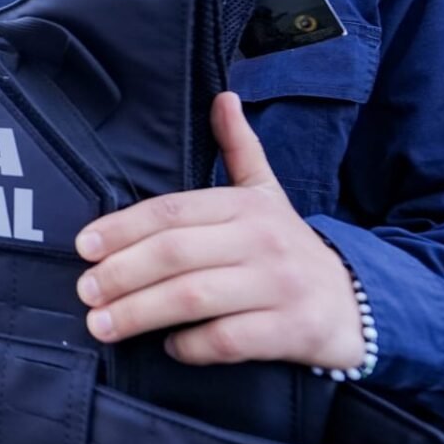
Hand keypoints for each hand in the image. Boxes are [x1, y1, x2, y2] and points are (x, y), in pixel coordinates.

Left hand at [73, 91, 366, 370]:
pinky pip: (227, 340)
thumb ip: (240, 148)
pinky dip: (190, 345)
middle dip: (121, 274)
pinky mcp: (291, 330)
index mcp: (246, 205)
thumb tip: (223, 96)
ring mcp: (278, 285)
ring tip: (102, 324)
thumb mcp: (267, 193)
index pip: (171, 211)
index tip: (84, 246)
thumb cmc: (291, 246)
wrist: (358, 300)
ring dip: (140, 313)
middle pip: (175, 254)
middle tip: (85, 292)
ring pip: (194, 298)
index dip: (123, 227)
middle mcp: (262, 240)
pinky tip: (169, 347)